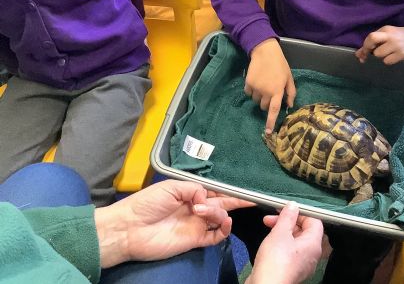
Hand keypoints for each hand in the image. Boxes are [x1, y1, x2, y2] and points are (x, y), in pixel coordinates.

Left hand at [94, 180, 253, 267]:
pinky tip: (225, 224)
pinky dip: (224, 230)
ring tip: (202, 210)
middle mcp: (196, 207)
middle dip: (235, 200)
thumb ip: (194, 189)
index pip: (214, 190)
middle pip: (221, 204)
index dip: (227, 189)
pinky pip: (216, 236)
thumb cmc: (148, 203)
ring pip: (220, 218)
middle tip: (249, 199)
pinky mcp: (195, 240)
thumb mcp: (171, 187)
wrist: (130, 228)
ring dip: (219, 212)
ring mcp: (197, 224)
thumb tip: (207, 198)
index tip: (243, 187)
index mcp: (190, 193)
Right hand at [245, 38, 295, 133]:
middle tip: (270, 92)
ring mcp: (256, 88)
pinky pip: (249, 93)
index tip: (268, 132)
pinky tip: (256, 82)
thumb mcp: (289, 78)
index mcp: (277, 91)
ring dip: (260, 97)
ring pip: (256, 101)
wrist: (265, 52)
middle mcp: (266, 91)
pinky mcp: (248, 83)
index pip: (274, 110)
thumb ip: (290, 92)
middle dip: (268, 103)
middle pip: (264, 107)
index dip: (271, 122)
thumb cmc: (280, 65)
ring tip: (263, 84)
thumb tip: (289, 106)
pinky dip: (252, 91)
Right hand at [246, 202, 322, 283]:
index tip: (285, 209)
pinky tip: (270, 241)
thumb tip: (294, 205)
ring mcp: (303, 263)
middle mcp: (312, 254)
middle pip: (305, 230)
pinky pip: (291, 251)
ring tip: (268, 227)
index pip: (315, 221)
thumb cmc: (275, 261)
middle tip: (271, 218)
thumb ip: (287, 217)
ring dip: (282, 230)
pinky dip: (281, 242)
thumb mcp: (280, 232)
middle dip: (288, 221)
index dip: (300, 212)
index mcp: (313, 244)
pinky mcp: (293, 269)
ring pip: (296, 240)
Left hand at [355, 25, 403, 64]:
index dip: (364, 46)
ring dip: (380, 56)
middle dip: (367, 49)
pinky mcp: (402, 53)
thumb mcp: (388, 36)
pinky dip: (388, 61)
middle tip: (370, 54)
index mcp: (386, 29)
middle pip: (372, 39)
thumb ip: (374, 43)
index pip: (370, 37)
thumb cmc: (400, 38)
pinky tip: (394, 58)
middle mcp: (390, 35)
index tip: (362, 54)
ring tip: (387, 54)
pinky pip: (387, 61)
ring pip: (378, 54)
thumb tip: (358, 54)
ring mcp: (396, 44)